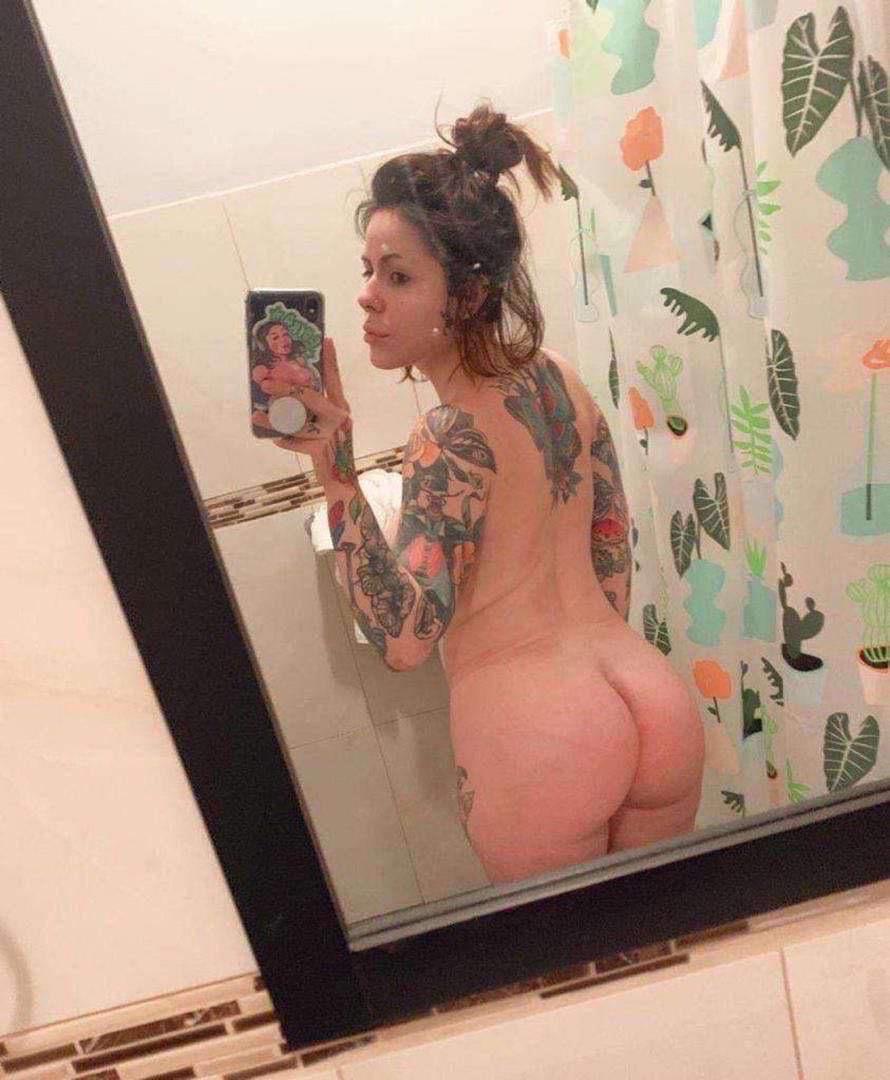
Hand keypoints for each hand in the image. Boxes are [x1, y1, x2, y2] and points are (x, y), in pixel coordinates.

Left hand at [274, 338, 355, 486]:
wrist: (341, 482)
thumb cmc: (330, 451)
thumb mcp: (326, 426)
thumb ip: (312, 411)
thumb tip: (284, 396)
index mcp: (341, 407)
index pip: (334, 379)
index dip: (330, 359)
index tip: (326, 339)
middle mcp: (339, 416)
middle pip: (308, 395)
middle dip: (284, 388)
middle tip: (265, 382)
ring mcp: (331, 432)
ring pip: (295, 419)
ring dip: (273, 417)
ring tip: (256, 413)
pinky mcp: (321, 449)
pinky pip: (293, 440)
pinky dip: (283, 440)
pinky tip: (275, 439)